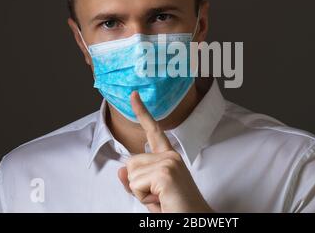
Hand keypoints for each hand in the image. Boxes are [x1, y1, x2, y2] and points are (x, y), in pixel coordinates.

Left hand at [117, 91, 213, 212]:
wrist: (195, 219)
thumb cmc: (176, 208)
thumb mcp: (150, 194)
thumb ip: (135, 182)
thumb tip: (120, 170)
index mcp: (169, 157)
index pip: (153, 131)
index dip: (142, 112)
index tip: (134, 96)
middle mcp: (170, 156)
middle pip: (130, 162)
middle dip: (137, 184)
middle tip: (158, 195)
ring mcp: (169, 162)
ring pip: (130, 173)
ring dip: (140, 192)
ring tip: (161, 198)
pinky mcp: (165, 173)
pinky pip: (135, 184)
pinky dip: (143, 197)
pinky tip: (161, 199)